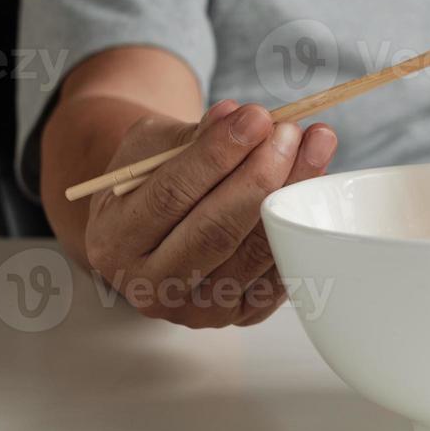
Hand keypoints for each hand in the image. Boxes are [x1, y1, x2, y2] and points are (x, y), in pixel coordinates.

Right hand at [82, 100, 336, 327]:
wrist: (157, 222)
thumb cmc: (154, 178)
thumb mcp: (154, 146)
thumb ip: (194, 134)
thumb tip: (237, 115)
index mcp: (115, 240)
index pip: (170, 195)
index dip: (218, 155)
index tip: (257, 117)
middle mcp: (149, 285)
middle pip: (215, 231)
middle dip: (261, 176)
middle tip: (291, 132)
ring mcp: (197, 308)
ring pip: (254, 254)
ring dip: (291, 195)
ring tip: (314, 146)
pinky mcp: (240, 314)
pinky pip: (279, 274)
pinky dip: (299, 228)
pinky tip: (314, 186)